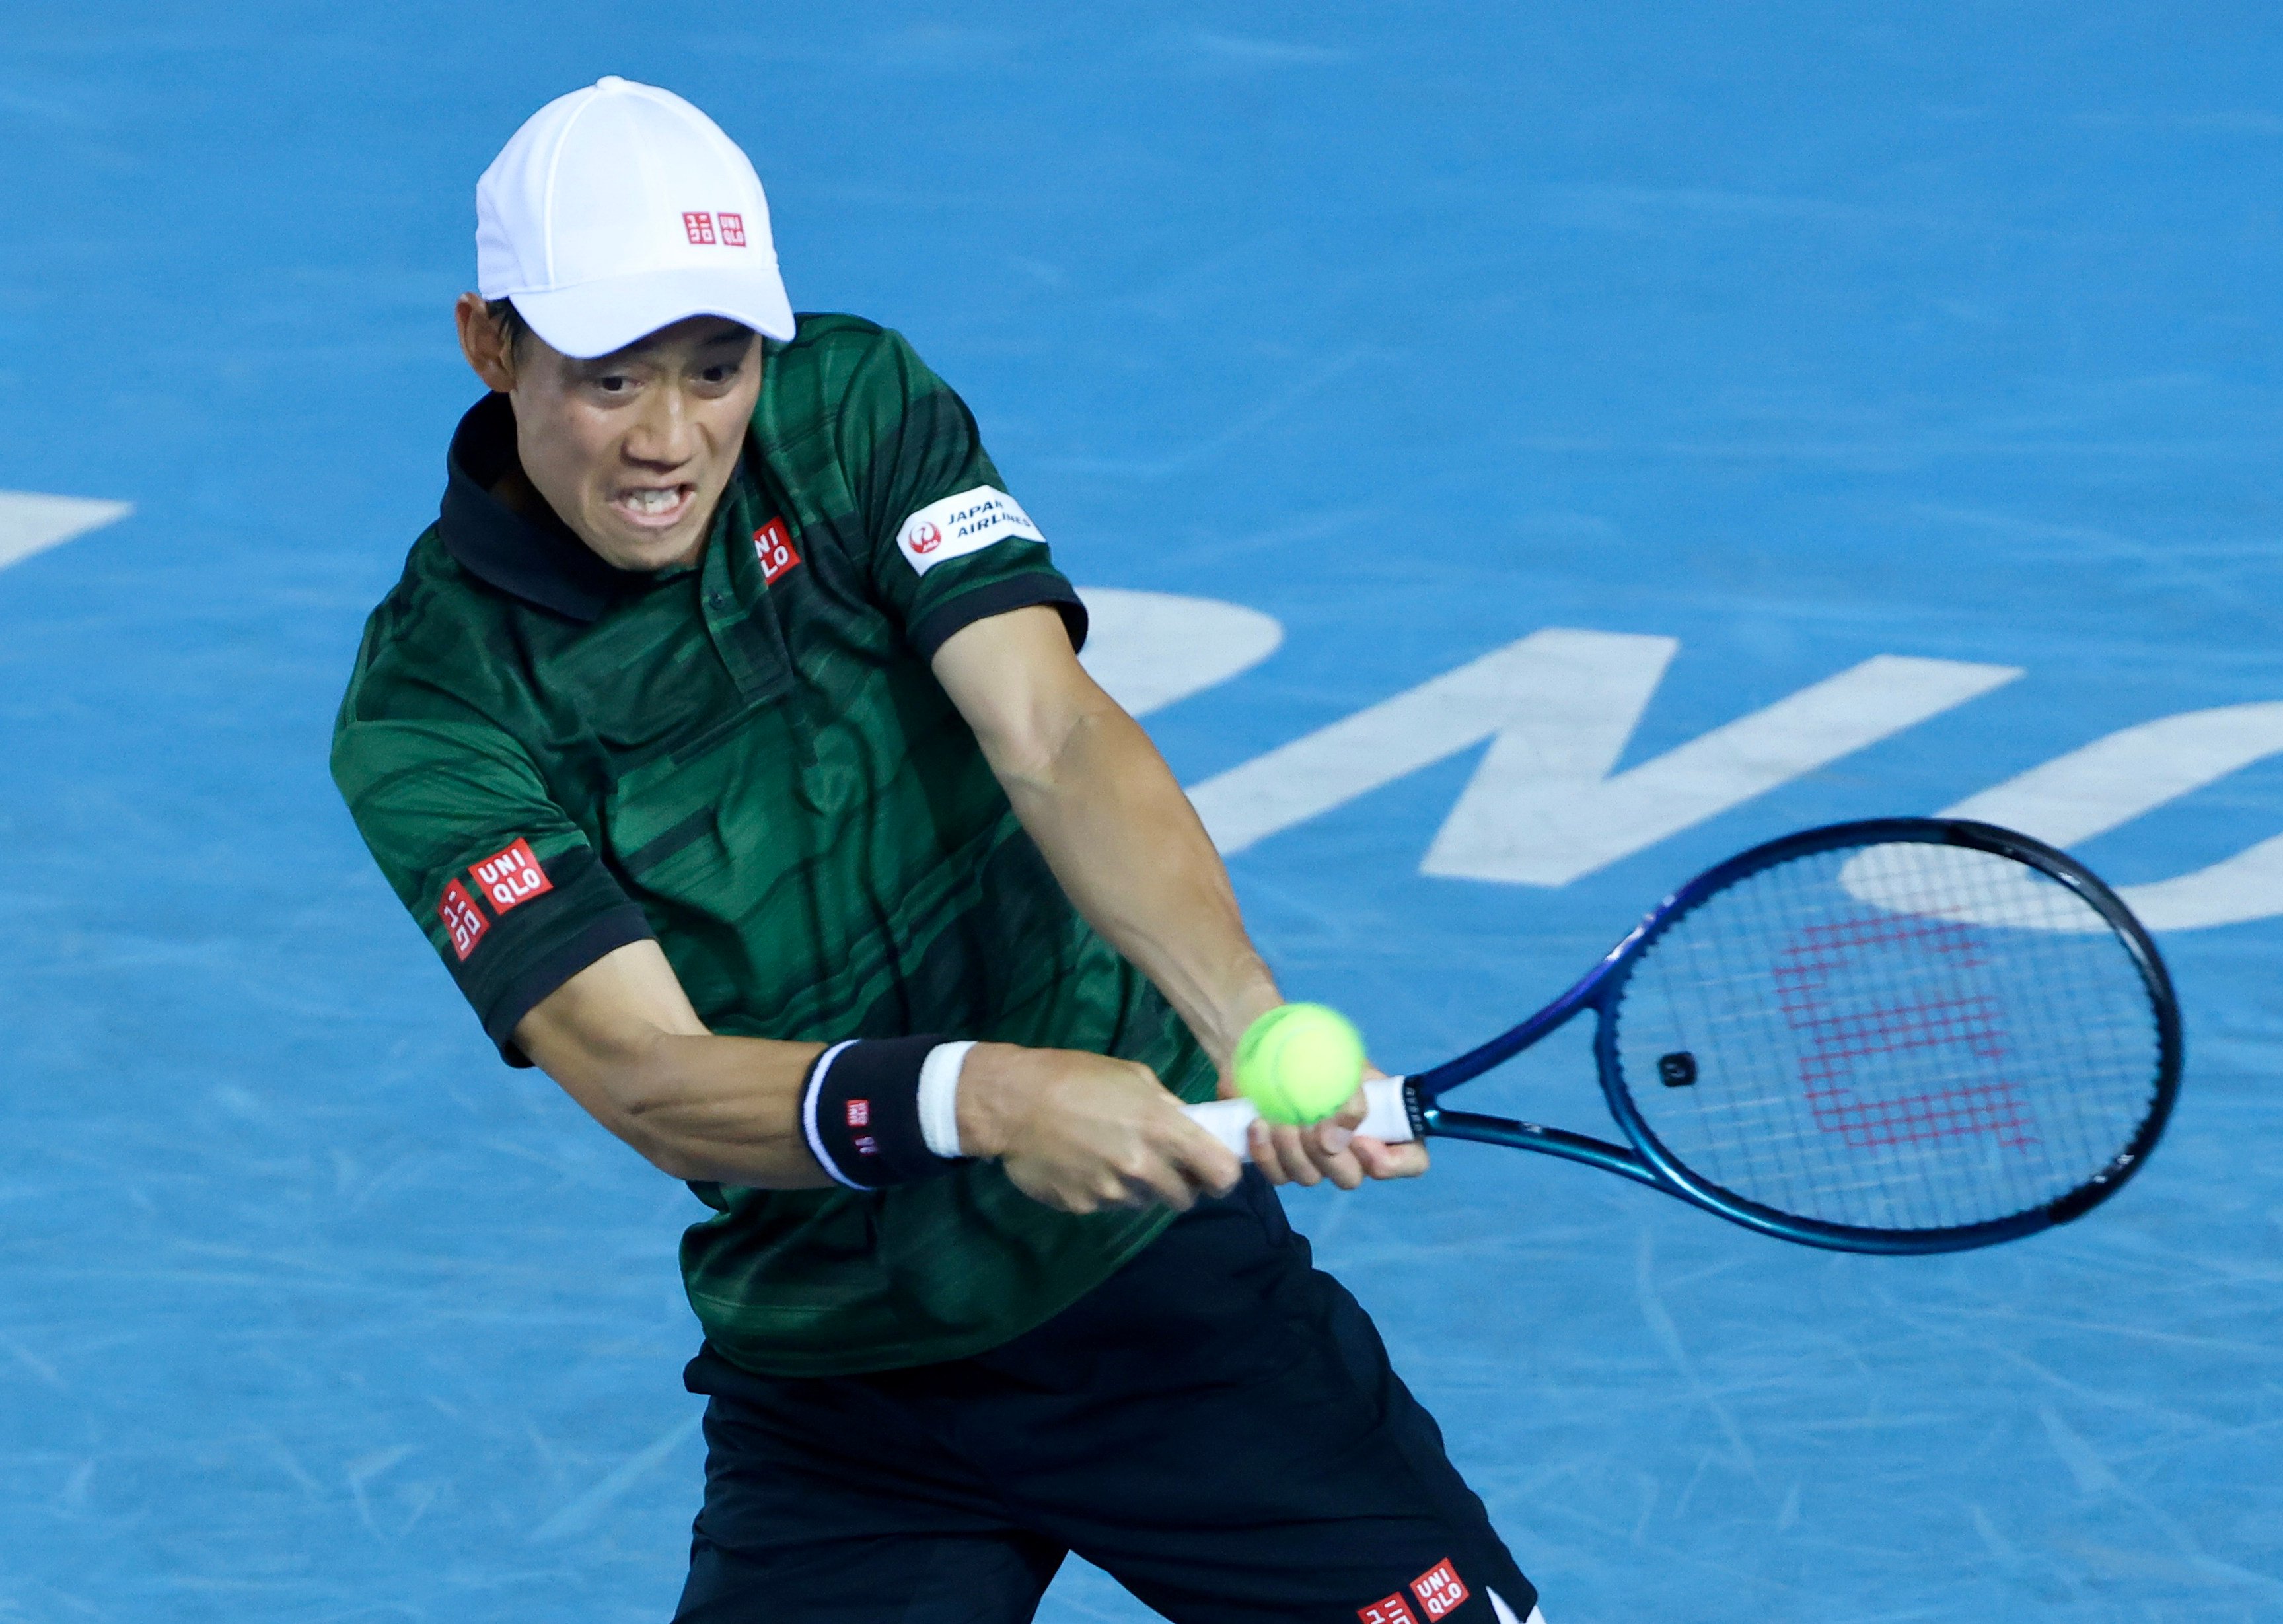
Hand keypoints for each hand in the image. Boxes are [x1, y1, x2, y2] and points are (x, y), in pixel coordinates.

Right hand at [957, 1043, 1242, 1214]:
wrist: (1012, 1102)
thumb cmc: (1075, 1077)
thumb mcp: (1133, 1077)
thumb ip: (1168, 1107)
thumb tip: (1191, 1127)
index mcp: (1163, 1129)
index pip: (1223, 1174)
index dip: (1223, 1174)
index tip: (1211, 1169)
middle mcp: (1143, 1167)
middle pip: (1186, 1198)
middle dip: (1179, 1183)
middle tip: (1157, 1161)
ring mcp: (1113, 1192)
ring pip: (1147, 1203)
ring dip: (1140, 1187)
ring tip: (1112, 1156)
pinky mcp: (1086, 1207)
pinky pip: (1111, 1206)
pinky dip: (1105, 1190)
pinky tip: (1085, 1164)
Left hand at [1243, 1065, 1431, 1189]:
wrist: (1264, 1043)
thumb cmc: (1312, 1047)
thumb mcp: (1342, 1063)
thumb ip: (1351, 1100)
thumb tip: (1336, 1144)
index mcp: (1383, 1120)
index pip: (1411, 1161)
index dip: (1392, 1163)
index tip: (1360, 1141)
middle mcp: (1353, 1145)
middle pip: (1351, 1178)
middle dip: (1325, 1155)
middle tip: (1305, 1123)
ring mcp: (1316, 1157)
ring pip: (1311, 1178)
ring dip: (1291, 1149)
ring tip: (1277, 1116)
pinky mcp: (1282, 1159)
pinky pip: (1279, 1175)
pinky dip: (1266, 1153)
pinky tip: (1258, 1125)